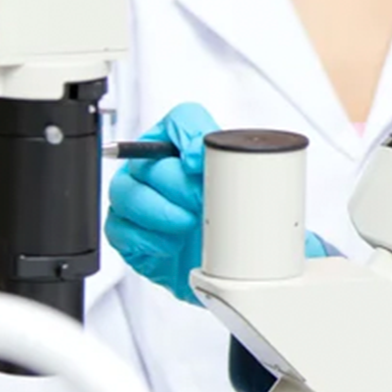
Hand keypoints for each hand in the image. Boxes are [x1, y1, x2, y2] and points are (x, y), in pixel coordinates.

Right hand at [104, 104, 339, 303]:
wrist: (233, 271)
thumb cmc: (241, 226)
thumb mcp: (257, 197)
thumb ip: (258, 175)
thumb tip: (272, 164)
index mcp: (188, 147)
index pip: (181, 119)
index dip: (188, 135)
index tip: (201, 161)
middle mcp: (158, 168)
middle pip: (149, 158)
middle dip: (179, 183)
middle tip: (204, 201)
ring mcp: (139, 200)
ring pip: (126, 192)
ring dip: (159, 211)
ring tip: (188, 225)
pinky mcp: (129, 235)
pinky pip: (119, 229)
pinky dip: (146, 239)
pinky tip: (171, 245)